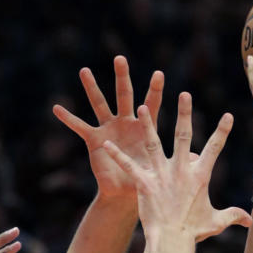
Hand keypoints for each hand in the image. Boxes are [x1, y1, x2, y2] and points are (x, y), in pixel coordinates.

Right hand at [53, 58, 163, 199]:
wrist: (126, 194)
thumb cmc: (147, 180)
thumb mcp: (163, 170)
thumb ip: (177, 161)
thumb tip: (196, 157)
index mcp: (145, 127)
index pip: (151, 104)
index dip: (154, 90)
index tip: (159, 73)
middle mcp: (126, 122)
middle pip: (124, 95)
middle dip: (123, 77)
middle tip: (120, 58)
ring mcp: (109, 129)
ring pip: (100, 104)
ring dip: (92, 88)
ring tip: (84, 70)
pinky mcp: (95, 140)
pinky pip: (79, 127)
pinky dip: (68, 118)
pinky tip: (56, 108)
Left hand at [103, 91, 250, 242]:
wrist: (172, 243)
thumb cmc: (193, 233)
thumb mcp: (216, 222)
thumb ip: (233, 216)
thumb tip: (250, 219)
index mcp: (200, 176)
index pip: (214, 149)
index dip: (222, 132)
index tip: (228, 115)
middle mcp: (181, 171)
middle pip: (184, 136)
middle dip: (185, 114)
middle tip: (185, 94)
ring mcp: (162, 176)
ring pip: (154, 144)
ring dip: (148, 125)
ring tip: (142, 107)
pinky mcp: (145, 184)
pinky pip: (129, 166)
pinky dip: (117, 155)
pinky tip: (105, 144)